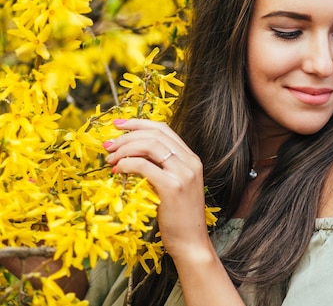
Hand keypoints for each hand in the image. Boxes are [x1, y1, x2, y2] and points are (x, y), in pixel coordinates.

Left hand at [104, 119, 210, 259]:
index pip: (164, 129)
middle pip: (155, 134)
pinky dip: (127, 164)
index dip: (139, 123)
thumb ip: (161, 169)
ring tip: (110, 159)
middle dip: (127, 135)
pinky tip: (118, 171)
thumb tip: (131, 155)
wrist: (191, 242)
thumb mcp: (173, 186)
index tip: (118, 125)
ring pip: (149, 146)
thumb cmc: (178, 218)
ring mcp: (183, 173)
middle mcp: (190, 162)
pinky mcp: (172, 187)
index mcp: (191, 158)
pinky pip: (144, 166)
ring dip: (124, 149)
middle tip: (107, 144)